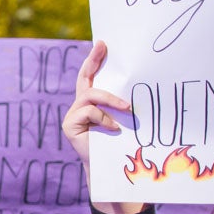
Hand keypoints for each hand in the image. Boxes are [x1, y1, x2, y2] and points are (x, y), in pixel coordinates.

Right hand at [61, 41, 142, 213]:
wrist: (114, 171)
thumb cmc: (124, 145)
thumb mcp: (126, 118)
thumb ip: (125, 104)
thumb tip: (144, 81)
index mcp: (93, 102)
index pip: (91, 76)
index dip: (95, 59)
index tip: (103, 42)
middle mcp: (80, 106)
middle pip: (84, 79)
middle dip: (93, 61)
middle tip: (103, 47)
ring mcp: (73, 115)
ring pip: (90, 95)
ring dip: (111, 100)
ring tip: (127, 110)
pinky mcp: (69, 126)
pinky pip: (88, 112)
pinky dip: (104, 119)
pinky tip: (114, 129)